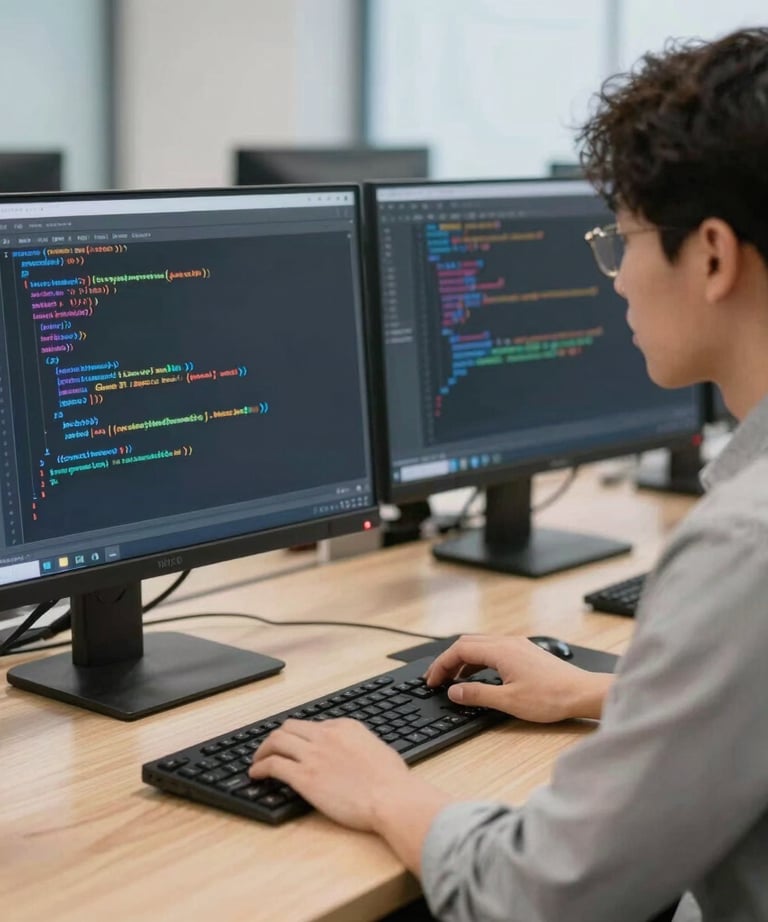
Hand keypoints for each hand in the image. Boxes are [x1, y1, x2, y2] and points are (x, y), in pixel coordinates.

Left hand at [249, 718, 426, 830]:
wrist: (391, 798)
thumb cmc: (392, 781)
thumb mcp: (377, 749)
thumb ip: (359, 745)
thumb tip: (353, 752)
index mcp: (345, 726)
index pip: (313, 725)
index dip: (299, 736)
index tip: (294, 746)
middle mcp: (326, 735)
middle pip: (289, 727)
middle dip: (276, 737)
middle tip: (270, 749)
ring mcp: (313, 754)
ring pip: (276, 741)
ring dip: (262, 750)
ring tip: (257, 761)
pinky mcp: (304, 776)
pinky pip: (273, 765)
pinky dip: (260, 767)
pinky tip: (256, 774)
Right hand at [424, 634, 612, 721]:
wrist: (582, 693)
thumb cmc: (551, 698)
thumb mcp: (508, 701)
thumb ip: (477, 694)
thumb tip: (453, 691)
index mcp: (501, 650)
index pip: (460, 650)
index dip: (441, 665)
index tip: (431, 680)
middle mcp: (508, 642)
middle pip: (467, 643)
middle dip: (448, 660)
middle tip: (437, 679)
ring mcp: (518, 645)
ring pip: (481, 645)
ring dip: (463, 660)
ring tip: (454, 680)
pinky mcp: (525, 652)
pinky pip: (493, 650)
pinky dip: (478, 660)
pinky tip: (478, 676)